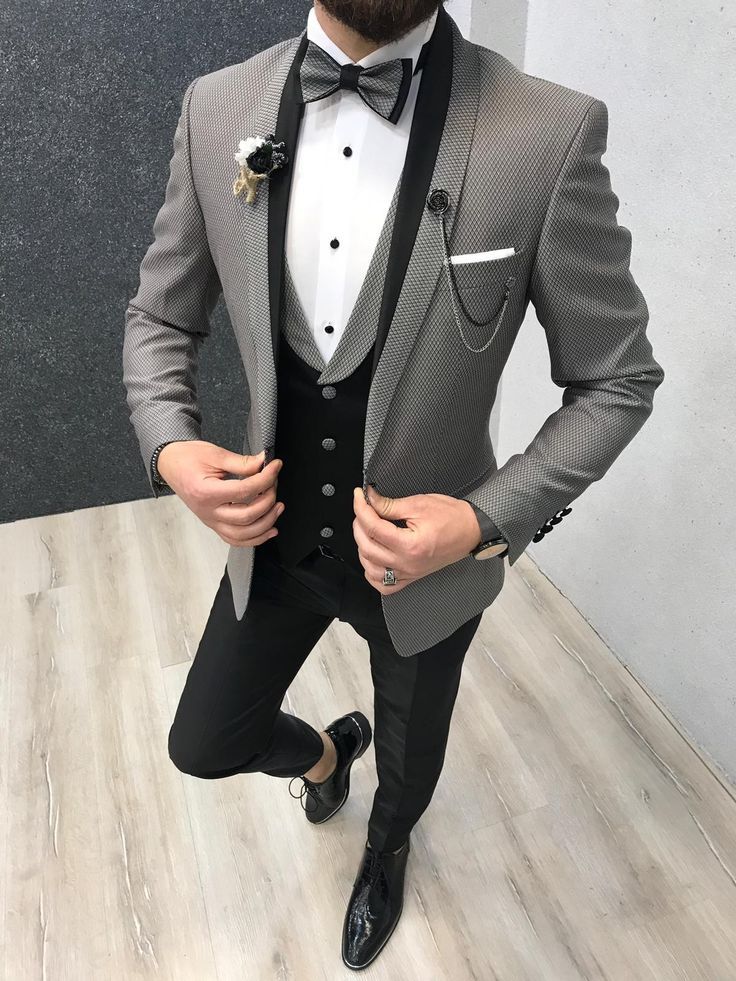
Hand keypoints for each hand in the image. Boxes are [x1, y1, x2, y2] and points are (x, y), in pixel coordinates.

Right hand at [157, 440, 284, 546]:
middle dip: (268, 500)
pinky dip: (255, 539)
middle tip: (274, 484)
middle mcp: (208, 512)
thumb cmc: (188, 458)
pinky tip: (269, 530)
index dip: (265, 479)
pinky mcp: (214, 524)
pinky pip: (235, 540)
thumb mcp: (215, 454)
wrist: (171, 464)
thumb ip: (242, 463)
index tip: (275, 467)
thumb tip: (263, 464)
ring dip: (266, 523)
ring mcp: (210, 521)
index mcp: (206, 492)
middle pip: (246, 516)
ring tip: (278, 507)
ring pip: (243, 534)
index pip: (244, 491)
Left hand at [352, 484, 482, 593]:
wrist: (471, 531)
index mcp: (410, 546)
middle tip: (362, 509)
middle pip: (367, 548)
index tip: (359, 496)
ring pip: (370, 568)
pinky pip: (384, 585)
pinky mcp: (411, 578)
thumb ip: (389, 505)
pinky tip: (372, 556)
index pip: (373, 528)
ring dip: (362, 548)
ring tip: (366, 529)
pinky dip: (372, 573)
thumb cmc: (451, 516)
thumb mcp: (419, 504)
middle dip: (359, 525)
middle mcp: (408, 564)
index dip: (361, 508)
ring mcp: (409, 574)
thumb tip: (369, 500)